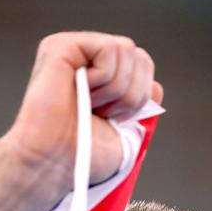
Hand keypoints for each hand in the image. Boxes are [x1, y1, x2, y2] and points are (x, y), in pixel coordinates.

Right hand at [3, 32, 162, 190]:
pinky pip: (109, 48)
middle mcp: (86, 59)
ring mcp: (73, 50)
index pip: (142, 65)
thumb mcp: (125, 134)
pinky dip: (104, 78)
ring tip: (92, 105)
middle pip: (139, 56)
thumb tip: (156, 86)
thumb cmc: (83, 156)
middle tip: (104, 114)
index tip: (115, 119)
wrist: (56, 163)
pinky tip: (82, 92)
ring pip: (126, 49)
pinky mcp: (62, 46)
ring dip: (116, 89)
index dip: (140, 95)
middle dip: (131, 94)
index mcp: (99, 76)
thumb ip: (141, 108)